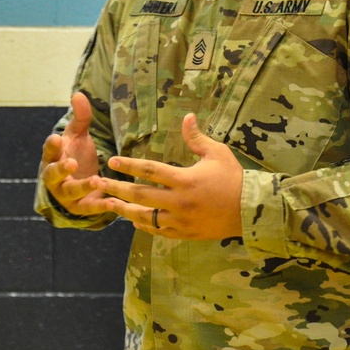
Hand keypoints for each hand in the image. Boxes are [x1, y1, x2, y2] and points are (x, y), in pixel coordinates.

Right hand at [39, 91, 108, 216]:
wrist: (79, 183)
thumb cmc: (76, 154)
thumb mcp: (78, 136)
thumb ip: (80, 118)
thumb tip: (78, 94)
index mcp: (53, 157)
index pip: (49, 150)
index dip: (52, 146)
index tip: (56, 139)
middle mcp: (55, 177)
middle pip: (53, 174)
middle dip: (61, 169)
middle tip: (71, 163)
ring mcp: (66, 194)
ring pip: (71, 192)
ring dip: (83, 187)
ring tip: (97, 180)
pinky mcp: (80, 207)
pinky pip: (89, 208)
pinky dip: (100, 206)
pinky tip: (114, 203)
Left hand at [97, 113, 242, 238]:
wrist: (252, 210)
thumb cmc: (234, 178)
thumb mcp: (217, 153)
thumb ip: (196, 137)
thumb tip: (186, 116)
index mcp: (186, 180)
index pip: (150, 171)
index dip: (128, 166)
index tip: (111, 161)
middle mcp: (180, 202)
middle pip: (140, 195)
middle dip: (116, 189)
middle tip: (97, 183)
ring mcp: (181, 221)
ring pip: (145, 217)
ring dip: (124, 210)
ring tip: (107, 204)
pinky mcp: (185, 233)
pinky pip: (158, 231)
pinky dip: (143, 226)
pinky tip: (132, 220)